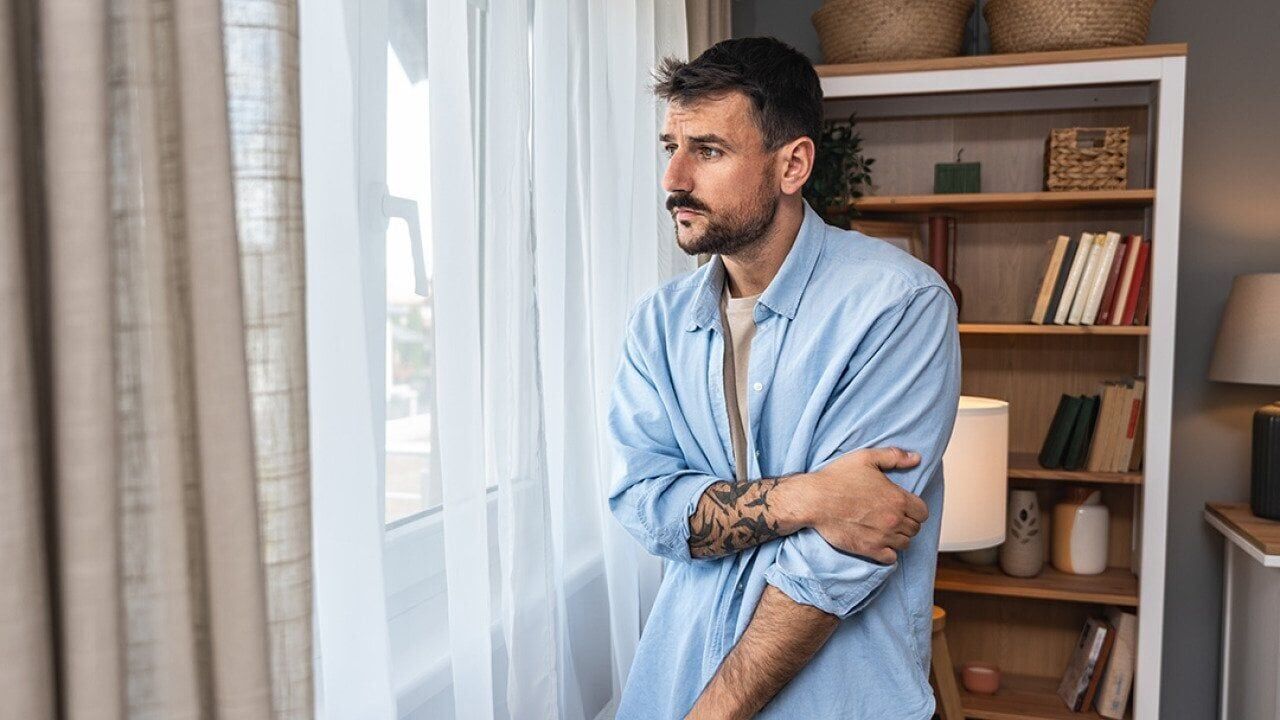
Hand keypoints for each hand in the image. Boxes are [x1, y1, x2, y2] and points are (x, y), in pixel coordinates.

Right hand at [798, 447, 927, 563]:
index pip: (922, 512)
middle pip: (915, 529)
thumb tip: (916, 458)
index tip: (904, 507)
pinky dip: (889, 553)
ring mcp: (882, 536)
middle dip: (907, 523)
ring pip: (905, 544)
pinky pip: (891, 558)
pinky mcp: (869, 549)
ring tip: (886, 530)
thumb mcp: (866, 458)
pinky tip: (880, 543)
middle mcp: (894, 519)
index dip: (915, 509)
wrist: (814, 500)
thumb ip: (894, 457)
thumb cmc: (837, 478)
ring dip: (899, 537)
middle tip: (892, 517)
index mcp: (897, 498)